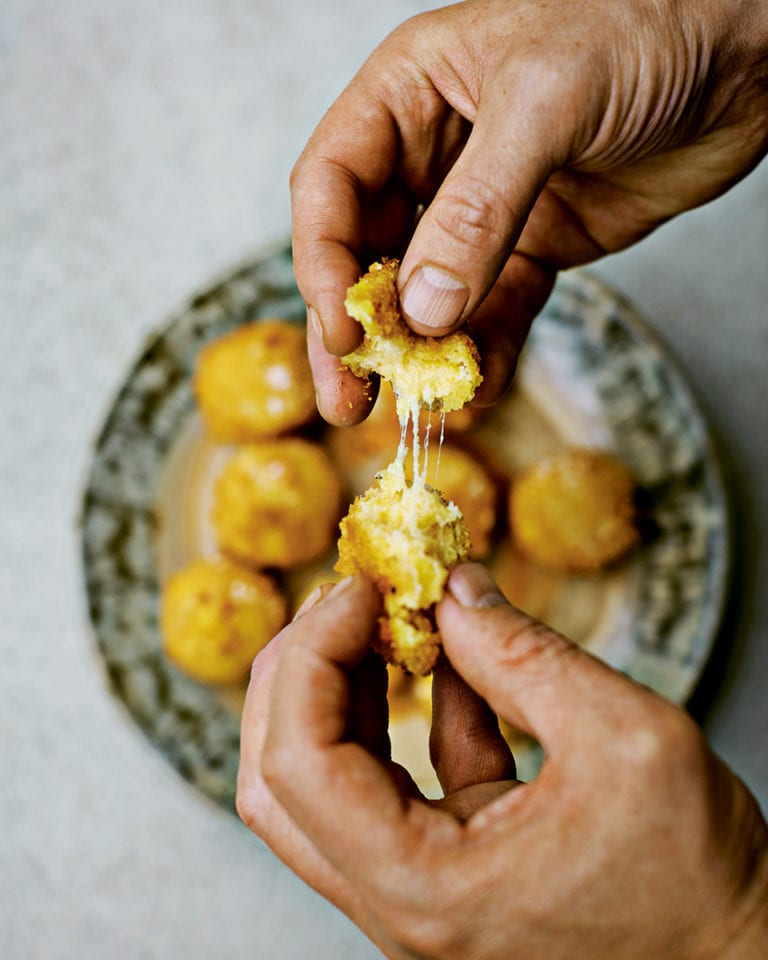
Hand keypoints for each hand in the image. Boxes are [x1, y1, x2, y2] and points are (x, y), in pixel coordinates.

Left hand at [237, 567, 767, 958]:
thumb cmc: (699, 884)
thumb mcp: (625, 738)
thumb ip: (524, 655)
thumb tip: (454, 590)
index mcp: (426, 888)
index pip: (300, 765)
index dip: (312, 657)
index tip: (358, 587)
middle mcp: (402, 903)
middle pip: (282, 783)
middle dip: (299, 671)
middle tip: (346, 596)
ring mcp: (420, 891)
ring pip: (326, 786)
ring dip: (342, 689)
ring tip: (381, 615)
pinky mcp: (450, 870)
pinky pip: (398, 784)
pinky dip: (406, 713)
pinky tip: (444, 659)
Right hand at [291, 0, 767, 424]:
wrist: (745, 51)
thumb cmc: (645, 25)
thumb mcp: (546, 102)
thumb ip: (477, 207)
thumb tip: (422, 308)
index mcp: (408, 95)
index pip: (332, 186)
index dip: (325, 260)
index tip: (343, 329)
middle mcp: (433, 154)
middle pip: (367, 252)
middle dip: (358, 330)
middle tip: (348, 399)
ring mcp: (483, 207)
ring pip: (428, 294)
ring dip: (418, 355)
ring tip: (410, 408)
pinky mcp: (534, 247)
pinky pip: (496, 311)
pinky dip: (484, 352)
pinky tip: (477, 390)